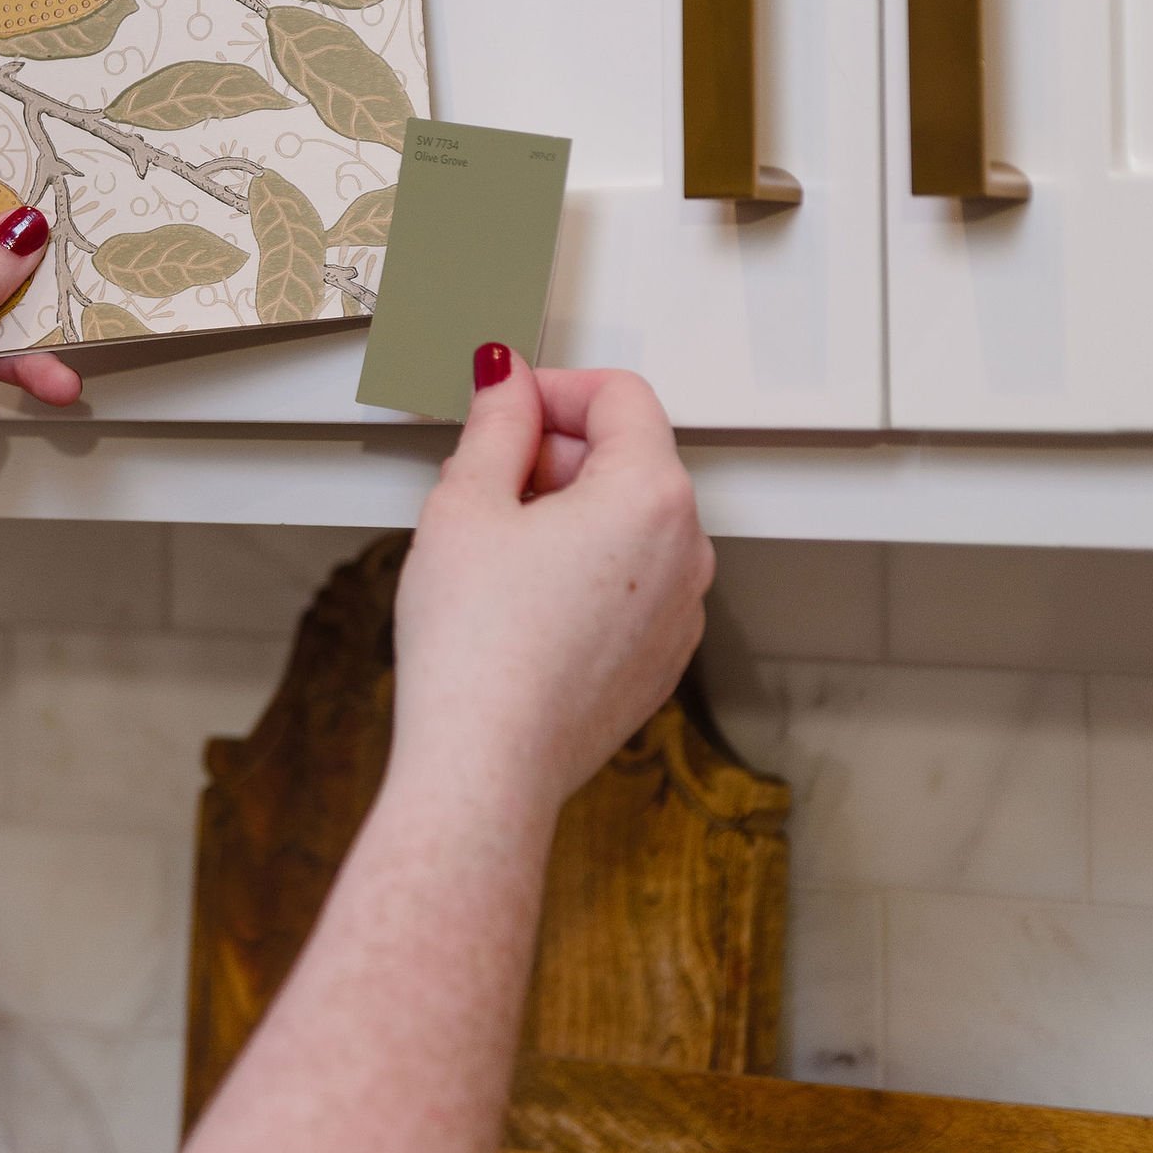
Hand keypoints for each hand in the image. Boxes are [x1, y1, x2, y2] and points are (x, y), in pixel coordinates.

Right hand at [390, 354, 712, 819]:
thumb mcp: (465, 505)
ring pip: (629, 523)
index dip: (552, 387)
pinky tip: (517, 598)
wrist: (486, 769)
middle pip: (629, 458)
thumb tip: (506, 383)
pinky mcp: (658, 660)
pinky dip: (583, 569)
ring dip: (566, 511)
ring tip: (491, 545)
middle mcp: (687, 552)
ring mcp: (680, 612)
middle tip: (480, 478)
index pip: (619, 396)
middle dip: (554, 452)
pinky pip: (630, 584)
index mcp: (652, 496)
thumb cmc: (477, 649)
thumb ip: (495, 425)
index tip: (504, 403)